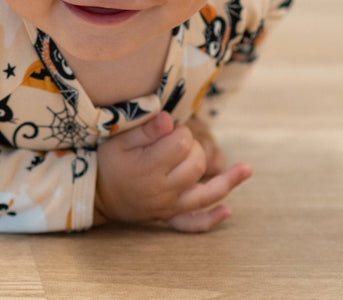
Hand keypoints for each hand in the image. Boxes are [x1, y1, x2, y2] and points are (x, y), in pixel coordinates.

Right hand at [94, 111, 251, 231]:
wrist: (96, 193)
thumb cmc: (106, 161)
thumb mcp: (118, 140)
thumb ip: (146, 130)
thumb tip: (171, 119)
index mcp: (149, 166)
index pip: (180, 143)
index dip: (180, 130)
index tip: (169, 126)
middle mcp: (163, 188)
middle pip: (196, 165)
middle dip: (194, 146)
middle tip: (178, 139)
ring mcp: (168, 204)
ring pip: (204, 194)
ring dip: (227, 182)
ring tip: (247, 169)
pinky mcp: (169, 215)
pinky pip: (192, 223)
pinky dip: (211, 219)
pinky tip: (228, 212)